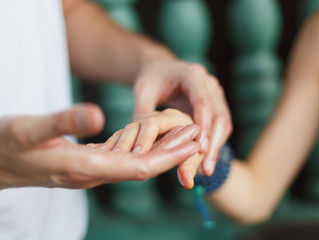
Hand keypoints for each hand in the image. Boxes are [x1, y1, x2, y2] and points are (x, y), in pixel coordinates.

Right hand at [0, 104, 198, 188]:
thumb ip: (61, 122)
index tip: (191, 140)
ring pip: (136, 162)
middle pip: (144, 166)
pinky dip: (143, 148)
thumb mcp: (26, 129)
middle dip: (173, 152)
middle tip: (198, 134)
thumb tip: (97, 115)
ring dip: (161, 149)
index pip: (138, 167)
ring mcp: (91, 171)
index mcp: (83, 167)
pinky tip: (152, 138)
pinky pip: (124, 159)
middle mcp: (92, 174)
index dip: (168, 155)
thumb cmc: (5, 145)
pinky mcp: (88, 163)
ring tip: (182, 133)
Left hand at [134, 59, 231, 175]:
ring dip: (216, 146)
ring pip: (223, 123)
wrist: (161, 69)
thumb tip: (140, 143)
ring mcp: (215, 94)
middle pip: (218, 115)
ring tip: (206, 170)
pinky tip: (205, 161)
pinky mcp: (216, 104)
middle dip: (213, 143)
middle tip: (206, 168)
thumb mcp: (143, 92)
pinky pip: (220, 125)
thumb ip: (143, 113)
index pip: (203, 102)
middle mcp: (209, 83)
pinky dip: (214, 143)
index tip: (200, 148)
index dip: (203, 126)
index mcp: (193, 75)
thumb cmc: (152, 79)